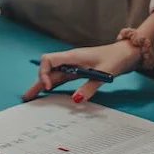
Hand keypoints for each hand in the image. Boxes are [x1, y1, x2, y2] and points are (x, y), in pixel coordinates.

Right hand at [21, 41, 140, 103]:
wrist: (126, 53)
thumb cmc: (115, 58)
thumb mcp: (104, 74)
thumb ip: (89, 87)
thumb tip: (75, 100)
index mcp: (73, 56)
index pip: (49, 60)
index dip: (43, 73)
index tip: (48, 87)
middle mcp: (70, 60)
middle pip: (48, 69)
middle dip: (37, 82)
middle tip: (27, 97)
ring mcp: (74, 65)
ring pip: (54, 75)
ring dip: (43, 85)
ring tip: (33, 97)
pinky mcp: (79, 70)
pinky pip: (63, 78)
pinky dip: (55, 85)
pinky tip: (49, 92)